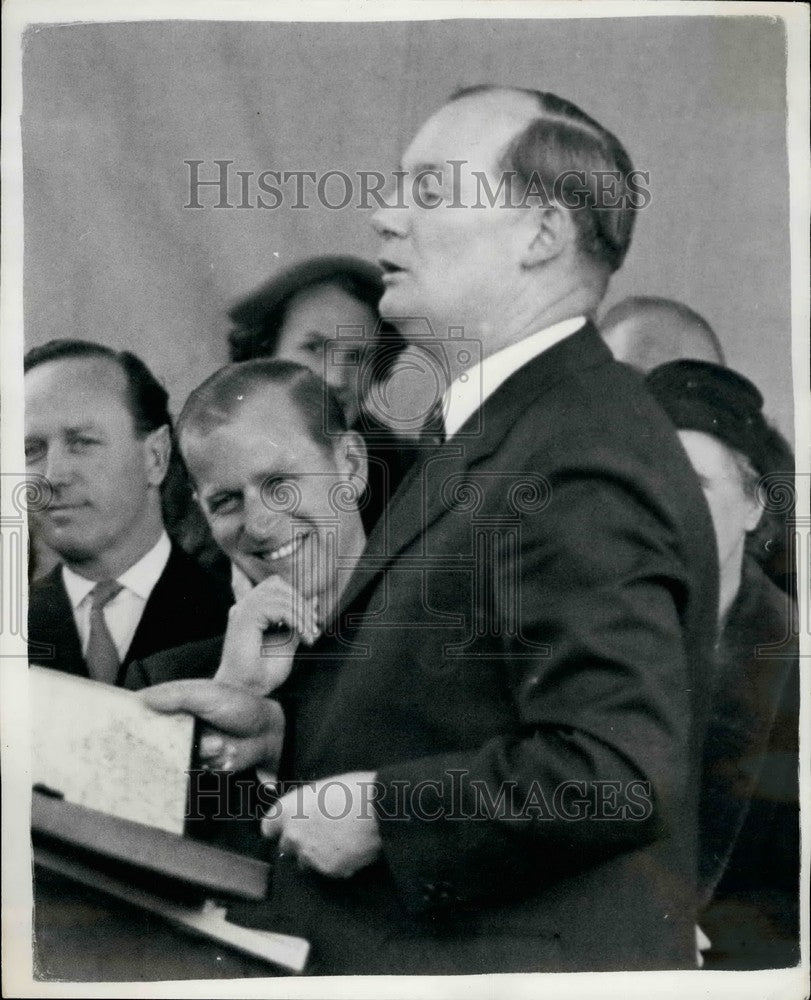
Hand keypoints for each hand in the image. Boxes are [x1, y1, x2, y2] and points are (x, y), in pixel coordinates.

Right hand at [140, 678, 284, 771]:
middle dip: (168, 742)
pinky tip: (223, 751)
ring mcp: (189, 745)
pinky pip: (190, 769)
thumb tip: (141, 699)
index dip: (135, 720)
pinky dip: (207, 761)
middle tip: (191, 737)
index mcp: (178, 704)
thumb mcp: (207, 693)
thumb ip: (175, 696)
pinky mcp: (201, 763)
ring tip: (220, 742)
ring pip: (174, 756)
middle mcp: (179, 725)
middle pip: (154, 738)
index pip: (147, 711)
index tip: (126, 727)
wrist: (269, 731)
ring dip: (199, 750)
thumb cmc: (241, 705)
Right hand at [216, 574, 319, 694]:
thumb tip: (314, 601)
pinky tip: (303, 636)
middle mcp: (243, 607)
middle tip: (314, 626)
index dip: (296, 595)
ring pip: (278, 594)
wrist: (248, 693)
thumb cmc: (263, 673)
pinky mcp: (244, 619)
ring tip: (309, 634)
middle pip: (276, 584)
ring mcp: (242, 611)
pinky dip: (295, 619)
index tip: (313, 619)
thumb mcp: (288, 642)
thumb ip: (297, 621)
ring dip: (300, 612)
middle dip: (300, 602)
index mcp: (251, 611)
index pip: (274, 585)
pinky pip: (277, 607)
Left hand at [261, 771, 381, 877]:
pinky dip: (337, 864)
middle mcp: (292, 835)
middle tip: (320, 835)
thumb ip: (306, 806)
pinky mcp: (329, 870)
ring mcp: (309, 855)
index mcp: (288, 809)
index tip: (288, 828)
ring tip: (339, 842)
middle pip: (286, 847)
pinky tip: (351, 850)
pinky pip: (329, 870)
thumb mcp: (322, 789)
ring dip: (317, 856)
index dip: (279, 828)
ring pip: (307, 862)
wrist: (378, 808)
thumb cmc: (353, 789)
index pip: (268, 828)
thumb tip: (306, 814)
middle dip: (300, 844)